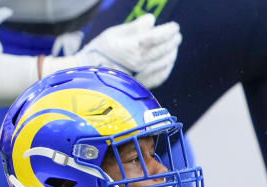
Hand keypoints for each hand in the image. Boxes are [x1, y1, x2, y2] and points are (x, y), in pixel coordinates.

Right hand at [52, 14, 181, 88]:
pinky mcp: (142, 85)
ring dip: (172, 53)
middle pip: (163, 50)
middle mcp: (138, 63)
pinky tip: (169, 61)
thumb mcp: (113, 34)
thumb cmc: (99, 51)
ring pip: (164, 63)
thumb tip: (152, 20)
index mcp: (131, 48)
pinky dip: (168, 67)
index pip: (156, 37)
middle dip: (173, 41)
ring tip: (175, 46)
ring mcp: (142, 76)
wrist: (89, 76)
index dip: (168, 31)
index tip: (175, 26)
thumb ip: (135, 27)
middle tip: (177, 34)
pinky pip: (161, 77)